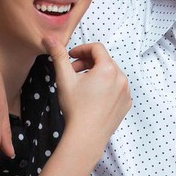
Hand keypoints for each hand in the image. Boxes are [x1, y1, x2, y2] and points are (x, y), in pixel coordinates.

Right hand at [43, 38, 131, 163]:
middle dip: (87, 63)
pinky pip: (117, 89)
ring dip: (97, 75)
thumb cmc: (75, 108)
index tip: (70, 56)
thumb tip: (49, 38)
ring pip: (111, 75)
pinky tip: (93, 98)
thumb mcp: (64, 79)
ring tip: (83, 86)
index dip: (81, 49)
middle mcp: (121, 78)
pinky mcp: (126, 104)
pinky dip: (106, 88)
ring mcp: (126, 92)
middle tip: (73, 72)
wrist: (86, 137)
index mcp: (108, 69)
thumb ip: (59, 55)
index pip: (96, 48)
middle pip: (104, 61)